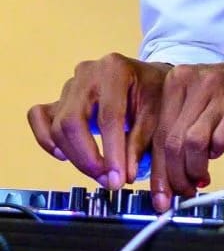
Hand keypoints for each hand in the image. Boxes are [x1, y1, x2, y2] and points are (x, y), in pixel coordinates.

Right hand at [27, 54, 169, 187]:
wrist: (146, 78)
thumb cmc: (153, 92)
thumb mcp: (156, 112)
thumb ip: (140, 143)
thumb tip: (125, 176)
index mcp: (115, 70)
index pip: (108, 116)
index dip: (112, 152)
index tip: (118, 179)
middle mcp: (87, 73)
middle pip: (73, 121)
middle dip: (88, 158)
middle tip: (108, 181)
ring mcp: (69, 85)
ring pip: (58, 125)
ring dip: (74, 157)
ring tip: (98, 174)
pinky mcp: (58, 99)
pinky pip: (38, 118)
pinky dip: (46, 139)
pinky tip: (64, 155)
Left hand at [149, 52, 223, 211]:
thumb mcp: (198, 104)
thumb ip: (178, 131)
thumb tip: (163, 176)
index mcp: (177, 80)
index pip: (158, 133)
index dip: (158, 170)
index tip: (160, 195)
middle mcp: (195, 82)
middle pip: (172, 141)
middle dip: (175, 176)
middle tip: (183, 191)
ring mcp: (219, 92)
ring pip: (191, 143)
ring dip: (194, 169)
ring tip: (200, 179)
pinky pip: (219, 139)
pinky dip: (217, 153)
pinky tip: (218, 154)